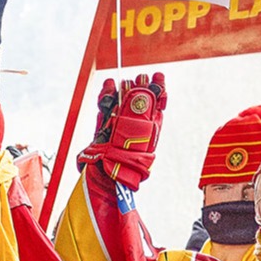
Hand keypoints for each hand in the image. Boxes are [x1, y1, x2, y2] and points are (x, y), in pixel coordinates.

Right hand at [77, 73, 165, 190]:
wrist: (107, 183)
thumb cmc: (127, 166)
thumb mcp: (141, 136)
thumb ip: (143, 114)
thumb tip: (145, 92)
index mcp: (149, 131)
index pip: (155, 106)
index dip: (158, 90)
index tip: (158, 77)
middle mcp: (134, 129)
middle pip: (137, 103)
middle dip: (138, 88)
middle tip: (140, 76)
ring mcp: (117, 131)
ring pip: (119, 106)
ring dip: (120, 91)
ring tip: (119, 80)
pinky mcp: (102, 134)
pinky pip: (104, 113)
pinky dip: (104, 100)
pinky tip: (107, 87)